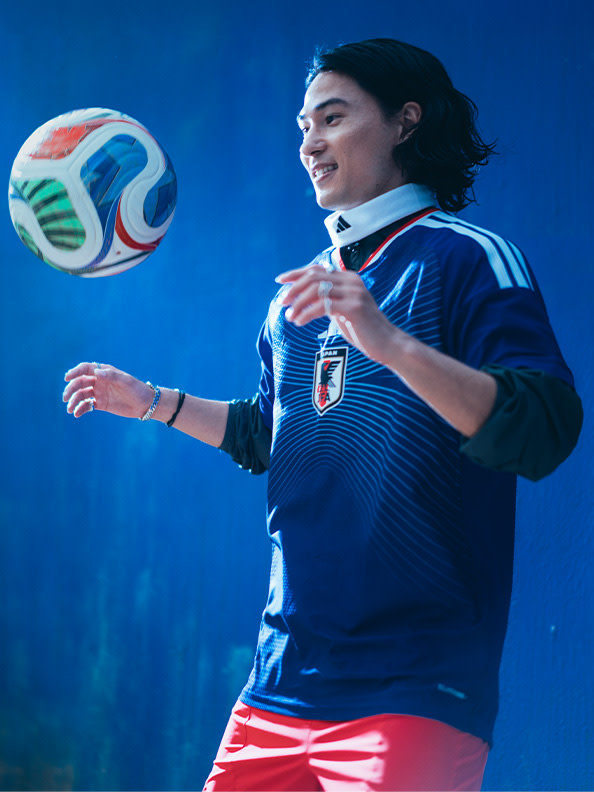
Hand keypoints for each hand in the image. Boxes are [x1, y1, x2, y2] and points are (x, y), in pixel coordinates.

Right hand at [63, 362, 153, 418]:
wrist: (145, 404)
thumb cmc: (137, 389)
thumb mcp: (125, 381)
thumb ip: (111, 376)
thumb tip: (96, 372)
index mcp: (104, 372)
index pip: (85, 369)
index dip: (75, 372)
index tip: (67, 378)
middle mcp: (99, 381)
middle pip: (80, 383)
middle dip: (71, 389)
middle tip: (65, 398)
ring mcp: (99, 393)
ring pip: (81, 395)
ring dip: (73, 401)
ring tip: (69, 409)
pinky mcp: (101, 404)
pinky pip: (87, 405)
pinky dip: (80, 409)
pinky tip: (76, 414)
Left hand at [275, 265, 398, 364]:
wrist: (387, 343)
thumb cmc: (363, 329)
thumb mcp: (343, 309)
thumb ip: (328, 300)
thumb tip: (302, 298)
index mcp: (349, 278)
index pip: (316, 269)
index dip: (296, 274)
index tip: (279, 282)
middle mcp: (352, 281)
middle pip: (313, 277)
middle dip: (293, 289)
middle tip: (281, 303)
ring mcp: (354, 293)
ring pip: (316, 290)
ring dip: (298, 303)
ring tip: (290, 316)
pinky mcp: (354, 308)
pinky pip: (323, 306)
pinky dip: (306, 314)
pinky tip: (299, 323)